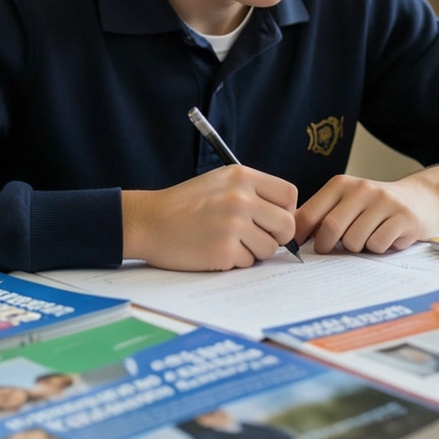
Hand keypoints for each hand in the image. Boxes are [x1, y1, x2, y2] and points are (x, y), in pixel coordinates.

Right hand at [121, 165, 297, 270]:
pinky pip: (247, 262)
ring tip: (229, 242)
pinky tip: (214, 250)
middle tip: (261, 238)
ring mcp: (233, 225)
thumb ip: (252, 192)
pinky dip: (234, 261)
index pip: (289, 194)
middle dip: (278, 236)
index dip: (286, 210)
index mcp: (242, 176)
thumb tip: (286, 217)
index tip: (274, 219)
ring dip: (254, 250)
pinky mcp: (224, 251)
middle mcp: (240, 198)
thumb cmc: (185, 204)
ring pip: (269, 248)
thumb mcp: (220, 181)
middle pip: (286, 224)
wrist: (149, 221)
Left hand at [294, 175, 438, 254]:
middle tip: (332, 249)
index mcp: (341, 184)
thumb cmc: (375, 205)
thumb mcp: (347, 201)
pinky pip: (378, 245)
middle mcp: (361, 189)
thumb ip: (322, 214)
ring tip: (366, 238)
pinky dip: (377, 249)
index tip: (302, 246)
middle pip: (331, 229)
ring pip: (354, 241)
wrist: (421, 197)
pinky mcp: (403, 217)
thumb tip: (290, 235)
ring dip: (356, 248)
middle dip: (327, 246)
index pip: (309, 213)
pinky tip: (385, 238)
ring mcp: (384, 202)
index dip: (301, 236)